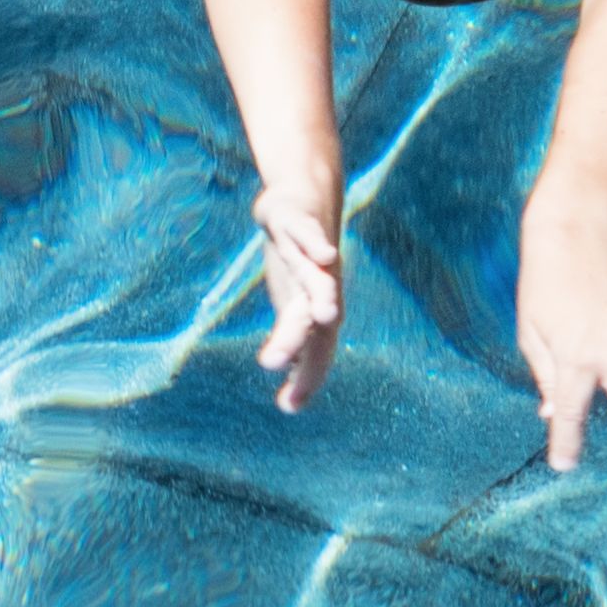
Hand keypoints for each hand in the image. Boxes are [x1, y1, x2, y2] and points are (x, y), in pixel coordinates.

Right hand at [254, 186, 343, 412]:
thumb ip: (294, 350)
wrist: (304, 200)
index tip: (289, 407)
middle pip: (314, 319)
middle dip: (301, 342)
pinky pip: (307, 232)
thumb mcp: (293, 305)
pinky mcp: (296, 220)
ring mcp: (310, 253)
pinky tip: (326, 253)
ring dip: (322, 294)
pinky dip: (316, 242)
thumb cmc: (299, 262)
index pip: (316, 350)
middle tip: (280, 366)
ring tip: (325, 315)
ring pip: (317, 277)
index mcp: (317, 309)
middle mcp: (320, 285)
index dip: (306, 376)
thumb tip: (292, 404)